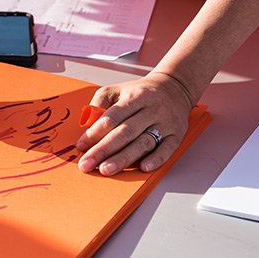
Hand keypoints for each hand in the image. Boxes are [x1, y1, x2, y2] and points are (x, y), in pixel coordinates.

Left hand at [76, 71, 195, 175]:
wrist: (175, 88)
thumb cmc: (139, 93)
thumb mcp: (116, 90)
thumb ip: (99, 104)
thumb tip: (86, 125)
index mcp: (134, 97)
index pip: (112, 117)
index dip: (95, 133)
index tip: (81, 146)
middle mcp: (151, 110)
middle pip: (125, 132)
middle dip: (104, 150)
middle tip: (88, 164)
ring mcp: (165, 123)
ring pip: (143, 143)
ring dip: (124, 158)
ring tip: (107, 170)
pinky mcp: (176, 134)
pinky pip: (167, 149)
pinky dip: (156, 159)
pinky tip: (143, 168)